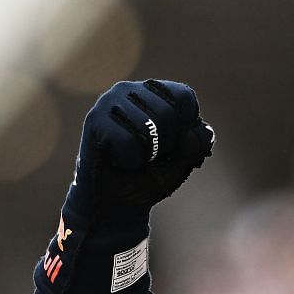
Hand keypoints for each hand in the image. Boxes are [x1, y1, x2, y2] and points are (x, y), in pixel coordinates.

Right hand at [67, 79, 214, 220]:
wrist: (117, 203)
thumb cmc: (150, 176)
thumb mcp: (184, 160)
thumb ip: (198, 143)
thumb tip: (200, 129)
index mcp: (154, 92)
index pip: (184, 96)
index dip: (184, 128)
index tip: (170, 144)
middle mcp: (130, 90)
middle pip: (167, 112)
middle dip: (165, 144)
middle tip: (149, 155)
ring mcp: (109, 102)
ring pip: (147, 127)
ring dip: (147, 153)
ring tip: (134, 157)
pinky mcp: (94, 120)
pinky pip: (127, 141)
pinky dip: (129, 160)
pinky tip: (118, 160)